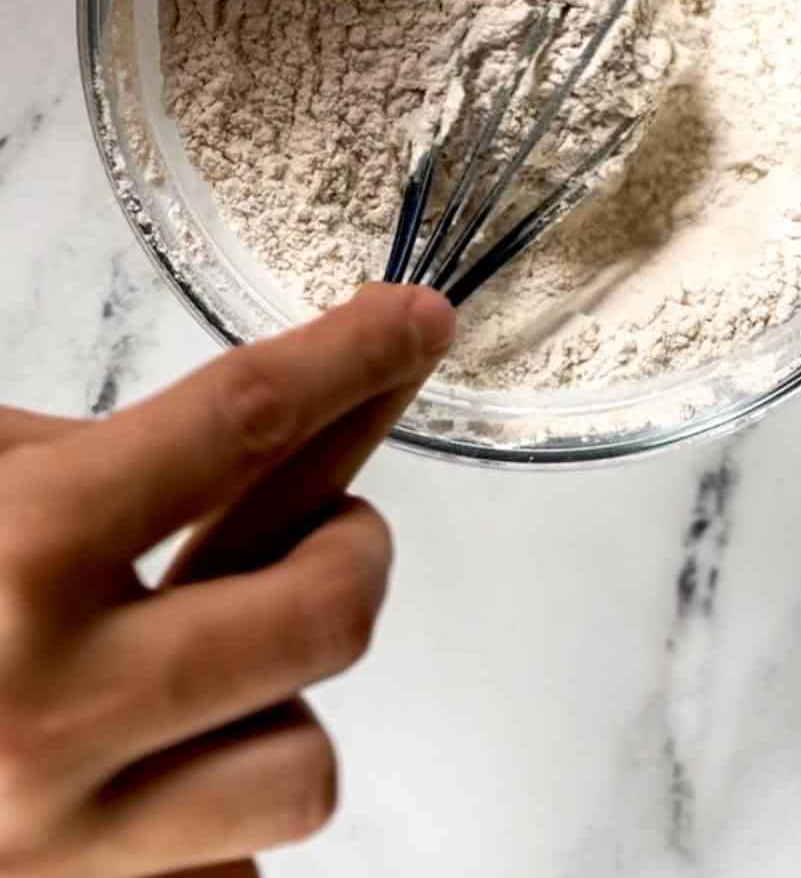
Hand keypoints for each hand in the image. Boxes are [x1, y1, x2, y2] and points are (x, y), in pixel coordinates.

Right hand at [0, 281, 453, 876]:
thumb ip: (86, 461)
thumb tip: (257, 437)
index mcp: (18, 549)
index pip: (243, 418)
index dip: (353, 354)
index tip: (417, 321)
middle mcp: (53, 699)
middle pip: (326, 607)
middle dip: (357, 549)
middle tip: (332, 529)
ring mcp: (66, 837)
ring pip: (302, 764)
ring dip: (285, 700)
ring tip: (226, 667)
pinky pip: (234, 871)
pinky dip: (218, 814)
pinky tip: (161, 769)